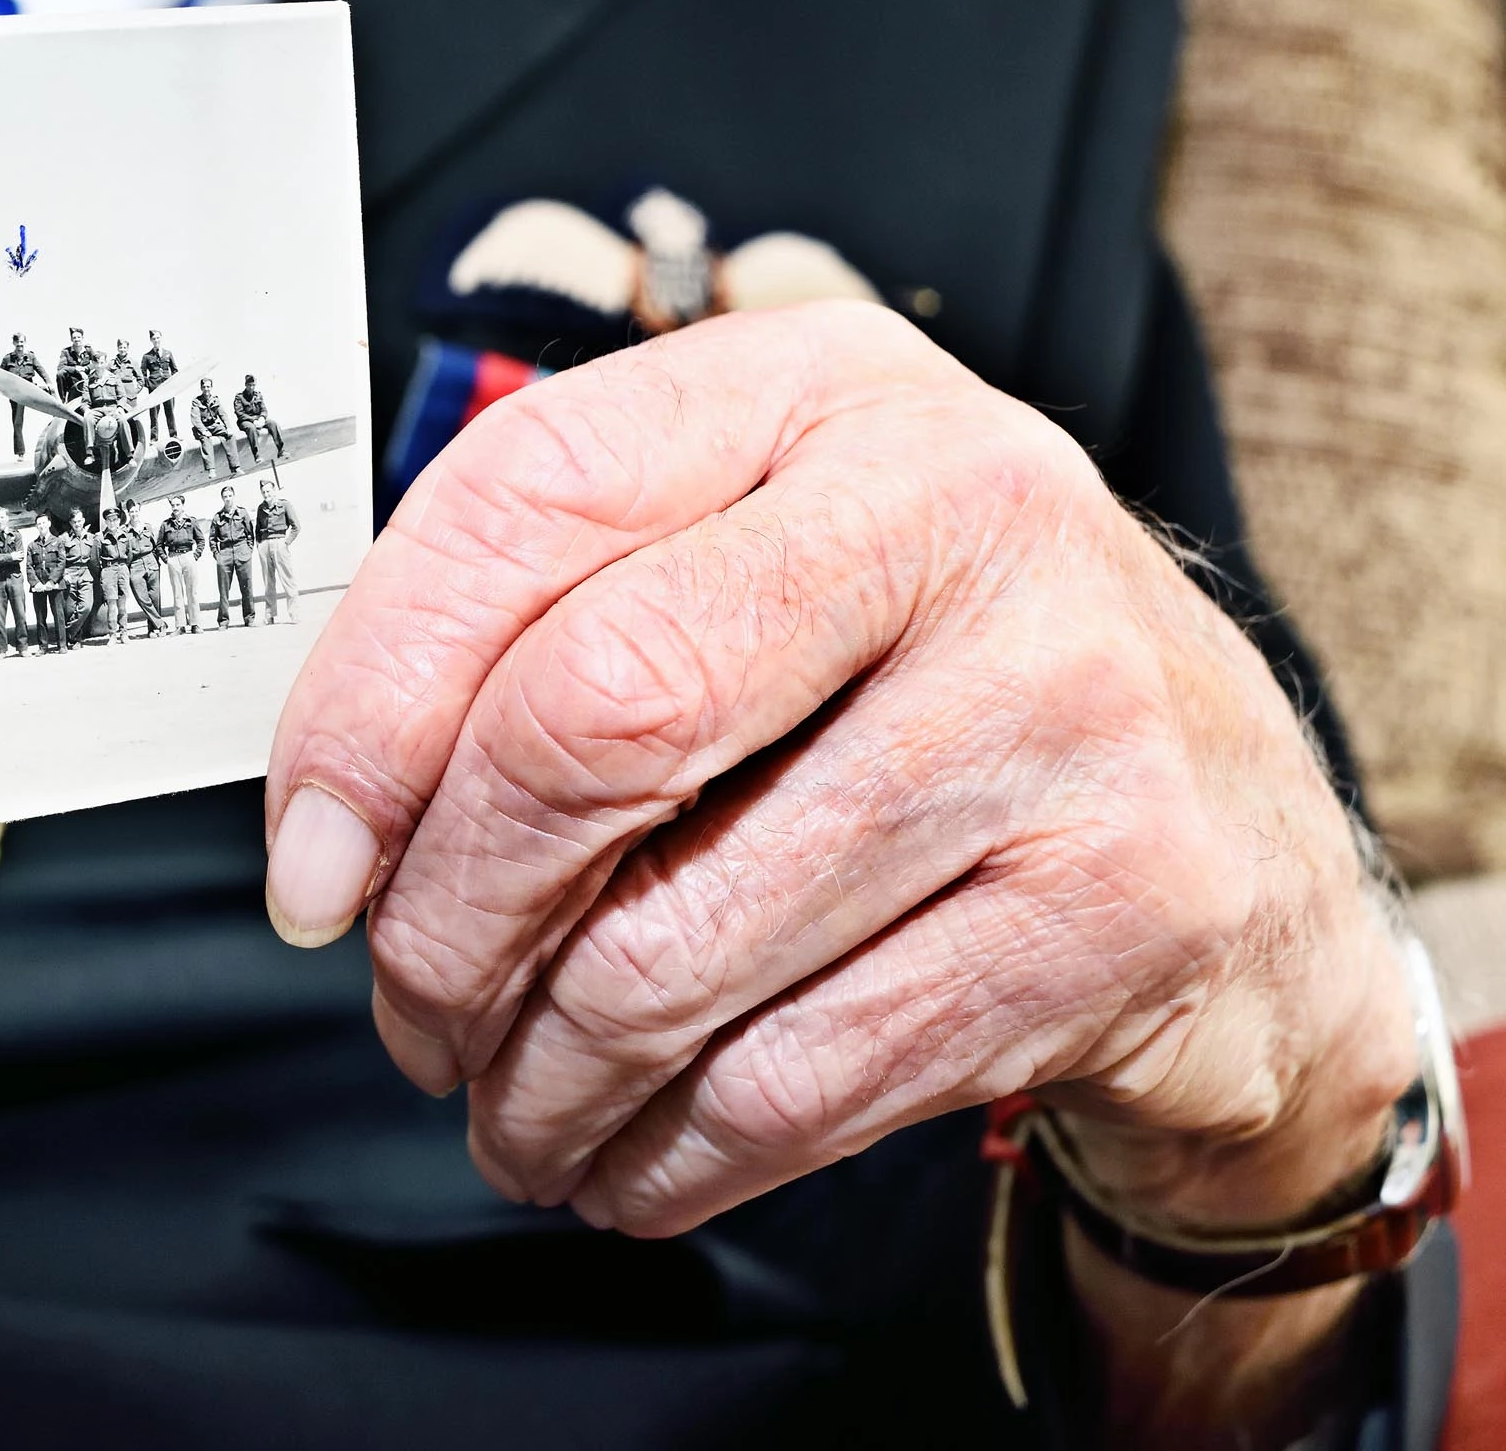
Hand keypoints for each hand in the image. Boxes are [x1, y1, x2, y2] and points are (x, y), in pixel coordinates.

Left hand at [264, 301, 1412, 1246]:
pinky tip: (623, 1156)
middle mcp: (956, 506)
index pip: (524, 504)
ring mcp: (1057, 704)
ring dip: (539, 1073)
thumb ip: (532, 624)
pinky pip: (796, 1079)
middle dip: (447, 918)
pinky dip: (665, 1153)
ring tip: (506, 1103)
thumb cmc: (911, 673)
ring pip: (673, 944)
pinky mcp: (1117, 902)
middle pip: (589, 722)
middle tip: (407, 1010)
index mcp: (814, 384)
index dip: (369, 705)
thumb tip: (326, 834)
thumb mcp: (740, 557)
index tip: (312, 868)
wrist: (1227, 819)